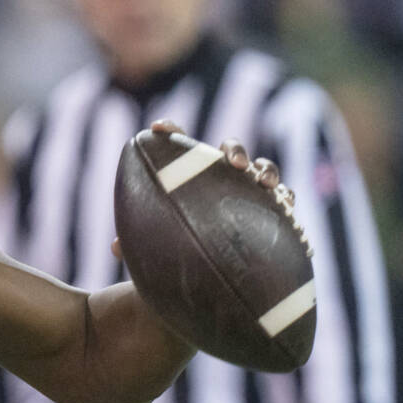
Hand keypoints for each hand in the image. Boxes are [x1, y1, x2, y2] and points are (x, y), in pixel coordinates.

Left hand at [112, 119, 293, 259]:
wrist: (206, 274)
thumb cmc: (176, 249)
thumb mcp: (156, 244)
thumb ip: (139, 239)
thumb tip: (117, 247)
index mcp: (191, 174)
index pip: (180, 144)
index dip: (170, 131)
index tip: (157, 128)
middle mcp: (222, 176)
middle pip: (231, 150)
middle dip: (235, 151)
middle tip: (234, 163)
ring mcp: (249, 191)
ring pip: (262, 169)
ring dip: (265, 170)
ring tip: (264, 182)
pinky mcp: (271, 211)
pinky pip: (283, 200)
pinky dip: (286, 200)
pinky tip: (286, 206)